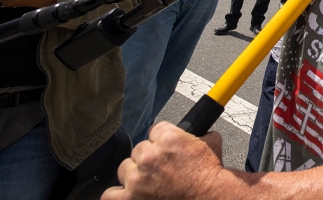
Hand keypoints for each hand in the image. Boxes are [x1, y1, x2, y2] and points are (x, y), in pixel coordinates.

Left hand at [103, 122, 226, 199]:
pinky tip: (128, 195)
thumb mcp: (212, 145)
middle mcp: (150, 156)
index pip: (155, 129)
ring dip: (134, 174)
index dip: (162, 140)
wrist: (211, 199)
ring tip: (148, 182)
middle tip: (162, 169)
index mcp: (168, 138)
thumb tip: (203, 131)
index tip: (166, 149)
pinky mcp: (131, 199)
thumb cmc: (211, 176)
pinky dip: (117, 195)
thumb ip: (202, 134)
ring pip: (125, 168)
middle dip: (150, 158)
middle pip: (139, 149)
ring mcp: (138, 179)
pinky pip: (110, 194)